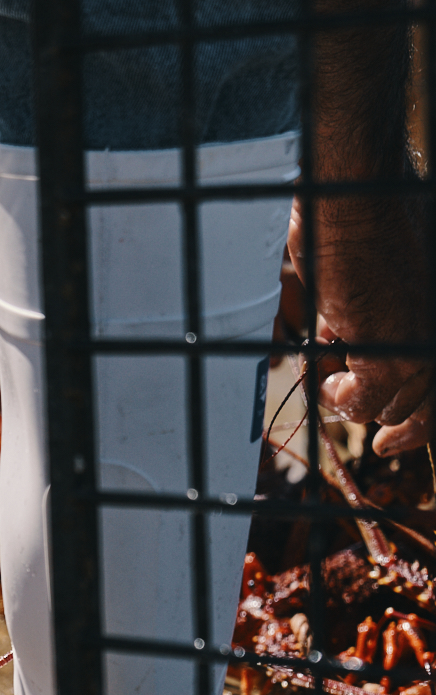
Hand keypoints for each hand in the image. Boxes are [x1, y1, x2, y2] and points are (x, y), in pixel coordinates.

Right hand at [288, 195, 432, 456]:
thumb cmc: (368, 218)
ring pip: (391, 405)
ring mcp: (422, 345)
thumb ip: (385, 315)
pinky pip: (362, 401)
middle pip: (420, 403)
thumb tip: (356, 344)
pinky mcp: (391, 353)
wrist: (358, 200)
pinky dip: (339, 396)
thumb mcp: (388, 277)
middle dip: (382, 408)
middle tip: (352, 407)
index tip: (389, 440)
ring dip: (354, 399)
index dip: (417, 422)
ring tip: (331, 377)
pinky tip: (326, 374)